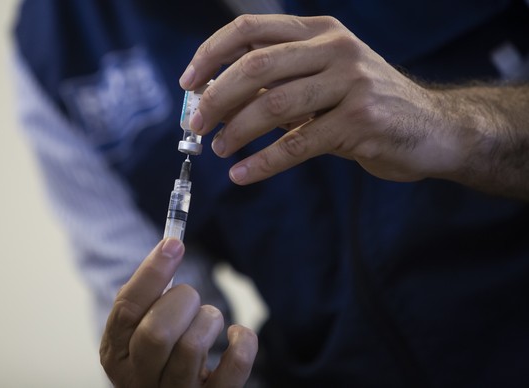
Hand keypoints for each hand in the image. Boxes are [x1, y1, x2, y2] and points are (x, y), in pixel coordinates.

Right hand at [100, 238, 257, 387]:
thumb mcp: (140, 327)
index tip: (174, 244)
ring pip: (193, 346)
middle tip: (188, 298)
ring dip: (209, 319)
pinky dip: (243, 341)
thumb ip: (148, 295)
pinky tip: (235, 334)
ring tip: (207, 320)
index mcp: (116, 355)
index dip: (152, 272)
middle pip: (157, 332)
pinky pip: (234, 366)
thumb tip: (171, 246)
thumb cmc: (160, 352)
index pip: (127, 308)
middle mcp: (140, 381)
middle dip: (181, 301)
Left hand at [179, 14, 463, 184]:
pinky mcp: (360, 121)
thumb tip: (218, 99)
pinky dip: (263, 162)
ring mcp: (351, 83)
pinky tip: (242, 174)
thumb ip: (279, 85)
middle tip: (196, 124)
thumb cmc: (366, 104)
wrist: (431, 128)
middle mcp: (336, 48)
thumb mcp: (323, 81)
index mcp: (320, 31)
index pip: (251, 29)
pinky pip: (298, 144)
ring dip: (237, 131)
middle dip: (216, 97)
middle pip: (256, 66)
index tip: (188, 83)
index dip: (211, 53)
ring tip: (219, 150)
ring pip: (274, 106)